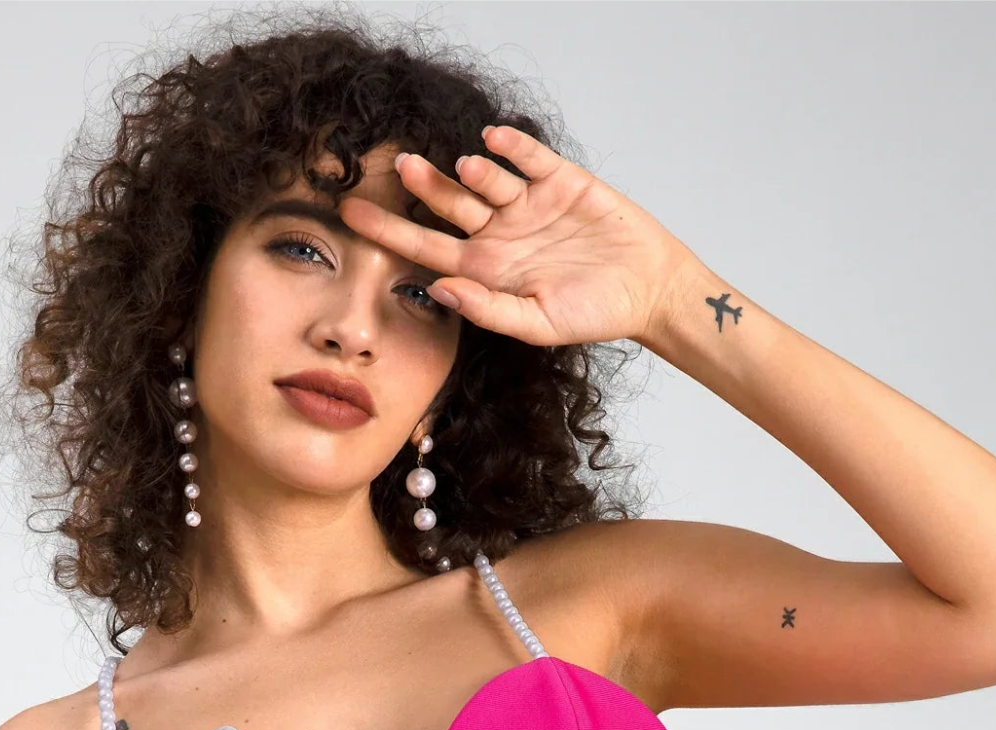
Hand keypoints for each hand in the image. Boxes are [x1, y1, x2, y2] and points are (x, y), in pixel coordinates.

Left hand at [337, 123, 690, 347]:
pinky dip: (512, 145)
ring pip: (487, 178)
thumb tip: (441, 290)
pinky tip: (495, 139)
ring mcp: (527, 204)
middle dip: (425, 187)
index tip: (349, 216)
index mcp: (486, 270)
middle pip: (449, 205)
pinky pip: (529, 156)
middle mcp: (499, 233)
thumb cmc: (592, 314)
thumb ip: (489, 309)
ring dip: (473, 169)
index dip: (388, 232)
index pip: (425, 249)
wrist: (646, 289)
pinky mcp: (559, 180)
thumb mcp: (538, 324)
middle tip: (401, 165)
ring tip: (465, 166)